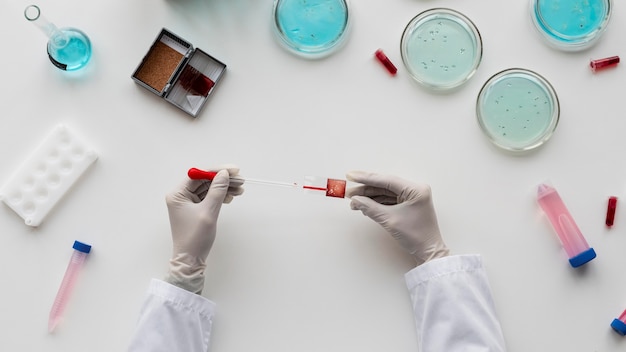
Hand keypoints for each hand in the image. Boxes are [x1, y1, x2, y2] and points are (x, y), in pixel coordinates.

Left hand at [164, 166, 242, 293]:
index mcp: (177, 194)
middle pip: (204, 181)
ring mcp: (188, 203)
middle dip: (223, 180)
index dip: (217, 171)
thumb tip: (224, 174)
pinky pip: (209, 197)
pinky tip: (231, 197)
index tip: (233, 170)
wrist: (190, 260)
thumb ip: (217, 191)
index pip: (198, 175)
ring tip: (240, 190)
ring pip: (208, 189)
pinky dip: (220, 196)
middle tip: (240, 180)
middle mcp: (181, 196)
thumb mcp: (208, 212)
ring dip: (224, 188)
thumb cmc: (195, 238)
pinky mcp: (195, 210)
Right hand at [345, 171, 448, 264]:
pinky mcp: (408, 204)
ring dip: (369, 197)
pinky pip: (389, 200)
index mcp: (415, 189)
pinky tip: (364, 206)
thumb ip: (370, 208)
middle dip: (366, 189)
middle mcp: (415, 190)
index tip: (351, 176)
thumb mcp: (389, 220)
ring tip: (354, 201)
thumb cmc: (415, 236)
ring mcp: (412, 197)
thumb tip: (355, 200)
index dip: (366, 178)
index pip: (386, 180)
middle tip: (349, 192)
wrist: (428, 252)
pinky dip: (377, 203)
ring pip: (386, 193)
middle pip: (385, 185)